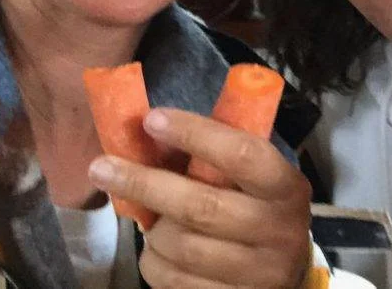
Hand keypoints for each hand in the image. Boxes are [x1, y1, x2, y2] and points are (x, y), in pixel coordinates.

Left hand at [88, 108, 311, 287]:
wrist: (289, 273)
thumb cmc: (260, 208)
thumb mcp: (254, 178)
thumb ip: (214, 157)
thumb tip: (150, 132)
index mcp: (285, 187)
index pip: (241, 154)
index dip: (195, 134)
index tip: (152, 119)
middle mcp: (279, 231)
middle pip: (202, 206)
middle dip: (146, 184)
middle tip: (102, 167)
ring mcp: (259, 274)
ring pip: (183, 247)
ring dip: (152, 229)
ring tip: (146, 218)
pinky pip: (175, 282)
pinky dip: (154, 262)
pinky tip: (155, 250)